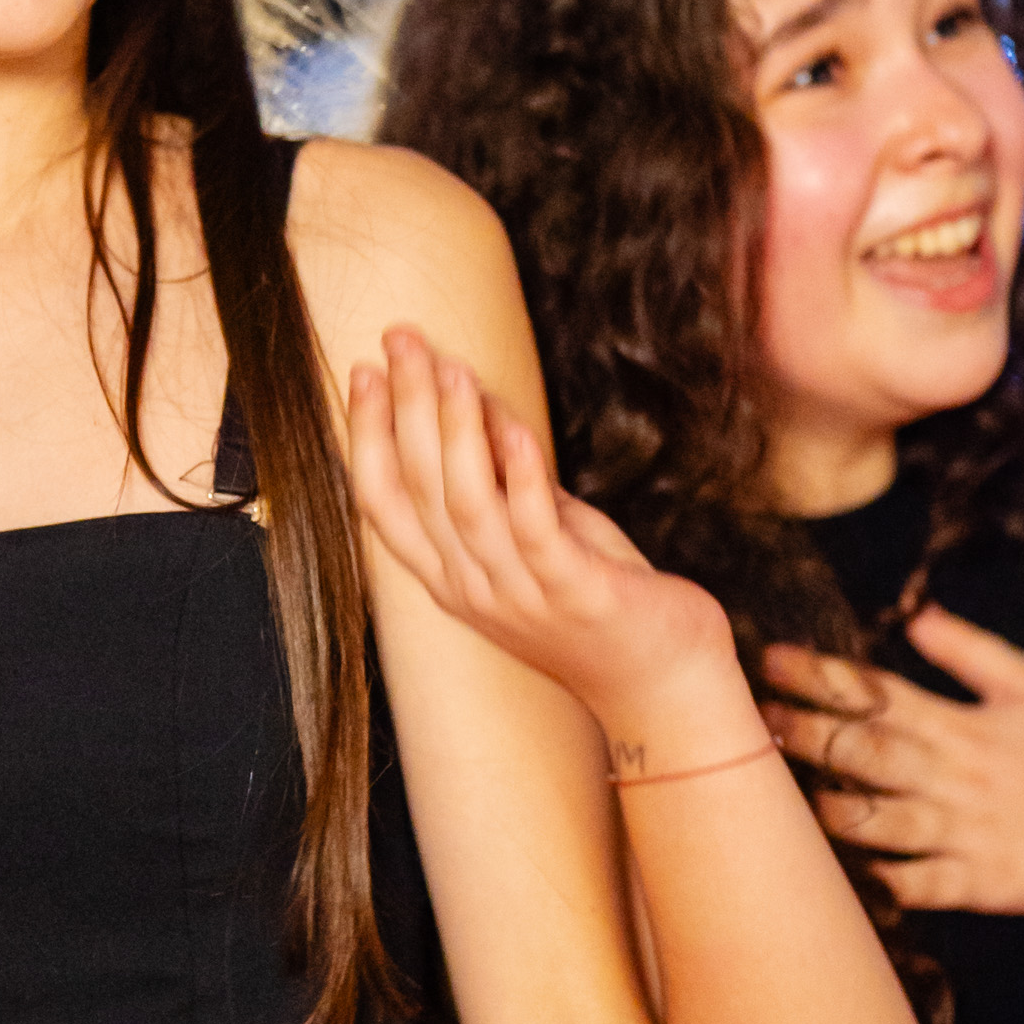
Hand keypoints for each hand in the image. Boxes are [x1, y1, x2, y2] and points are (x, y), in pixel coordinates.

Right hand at [349, 331, 744, 755]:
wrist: (660, 680)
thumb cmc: (594, 599)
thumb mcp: (534, 533)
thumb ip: (501, 478)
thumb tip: (471, 399)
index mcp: (448, 577)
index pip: (381, 502)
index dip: (365, 434)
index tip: (363, 371)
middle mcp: (470, 589)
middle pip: (418, 489)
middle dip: (406, 407)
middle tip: (402, 342)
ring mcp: (519, 595)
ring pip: (466, 504)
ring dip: (457, 430)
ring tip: (453, 370)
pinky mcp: (574, 593)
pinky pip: (535, 527)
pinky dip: (523, 473)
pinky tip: (517, 426)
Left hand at [762, 604, 1023, 922]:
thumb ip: (970, 652)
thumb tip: (916, 613)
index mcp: (964, 724)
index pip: (882, 693)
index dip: (825, 676)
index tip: (773, 659)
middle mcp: (960, 775)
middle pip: (874, 752)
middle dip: (814, 735)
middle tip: (758, 720)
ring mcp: (970, 832)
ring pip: (890, 821)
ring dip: (839, 809)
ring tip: (792, 799)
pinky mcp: (985, 882)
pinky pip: (926, 885)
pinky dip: (889, 880)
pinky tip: (850, 875)